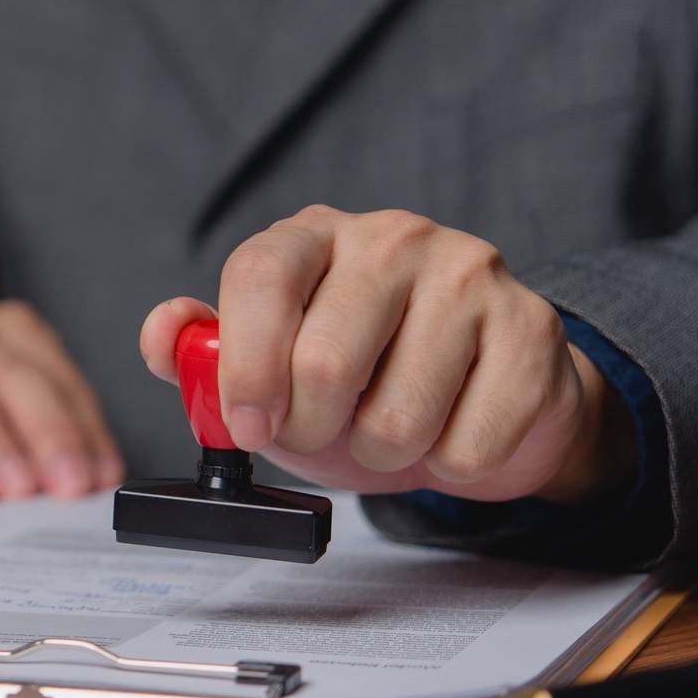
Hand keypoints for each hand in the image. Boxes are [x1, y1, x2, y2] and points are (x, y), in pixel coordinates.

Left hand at [138, 207, 632, 503]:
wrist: (484, 395)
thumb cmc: (363, 376)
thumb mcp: (271, 366)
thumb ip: (205, 355)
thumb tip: (165, 337)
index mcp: (315, 234)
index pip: (260, 274)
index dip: (246, 364)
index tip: (249, 424)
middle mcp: (393, 238)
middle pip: (325, 359)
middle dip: (313, 429)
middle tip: (324, 433)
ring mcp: (470, 275)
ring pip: (399, 416)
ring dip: (382, 453)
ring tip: (391, 428)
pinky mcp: (532, 331)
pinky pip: (469, 443)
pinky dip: (449, 463)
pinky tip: (452, 429)